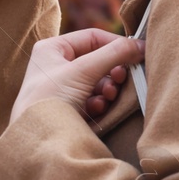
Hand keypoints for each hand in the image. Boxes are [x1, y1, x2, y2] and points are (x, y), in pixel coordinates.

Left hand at [10, 29, 144, 125]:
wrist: (37, 142)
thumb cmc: (50, 99)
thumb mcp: (83, 71)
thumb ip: (115, 53)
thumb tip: (141, 44)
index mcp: (52, 49)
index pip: (92, 37)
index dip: (115, 44)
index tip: (135, 53)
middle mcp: (56, 66)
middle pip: (98, 61)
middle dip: (112, 72)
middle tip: (122, 78)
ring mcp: (62, 89)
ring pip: (98, 82)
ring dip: (107, 89)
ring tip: (108, 96)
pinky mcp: (69, 109)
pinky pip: (93, 99)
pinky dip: (99, 103)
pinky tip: (96, 109)